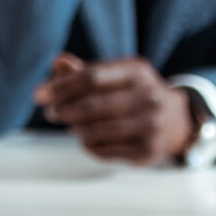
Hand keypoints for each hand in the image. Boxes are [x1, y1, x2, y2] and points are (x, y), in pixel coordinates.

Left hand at [33, 52, 198, 165]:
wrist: (177, 120)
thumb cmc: (135, 93)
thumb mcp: (117, 75)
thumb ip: (85, 70)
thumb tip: (57, 63)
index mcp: (136, 71)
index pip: (90, 77)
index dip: (60, 87)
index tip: (38, 95)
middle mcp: (148, 97)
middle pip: (92, 105)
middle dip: (63, 109)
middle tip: (50, 112)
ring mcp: (151, 125)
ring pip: (97, 131)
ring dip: (75, 129)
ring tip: (71, 125)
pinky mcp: (148, 151)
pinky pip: (105, 151)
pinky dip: (89, 146)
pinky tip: (88, 140)